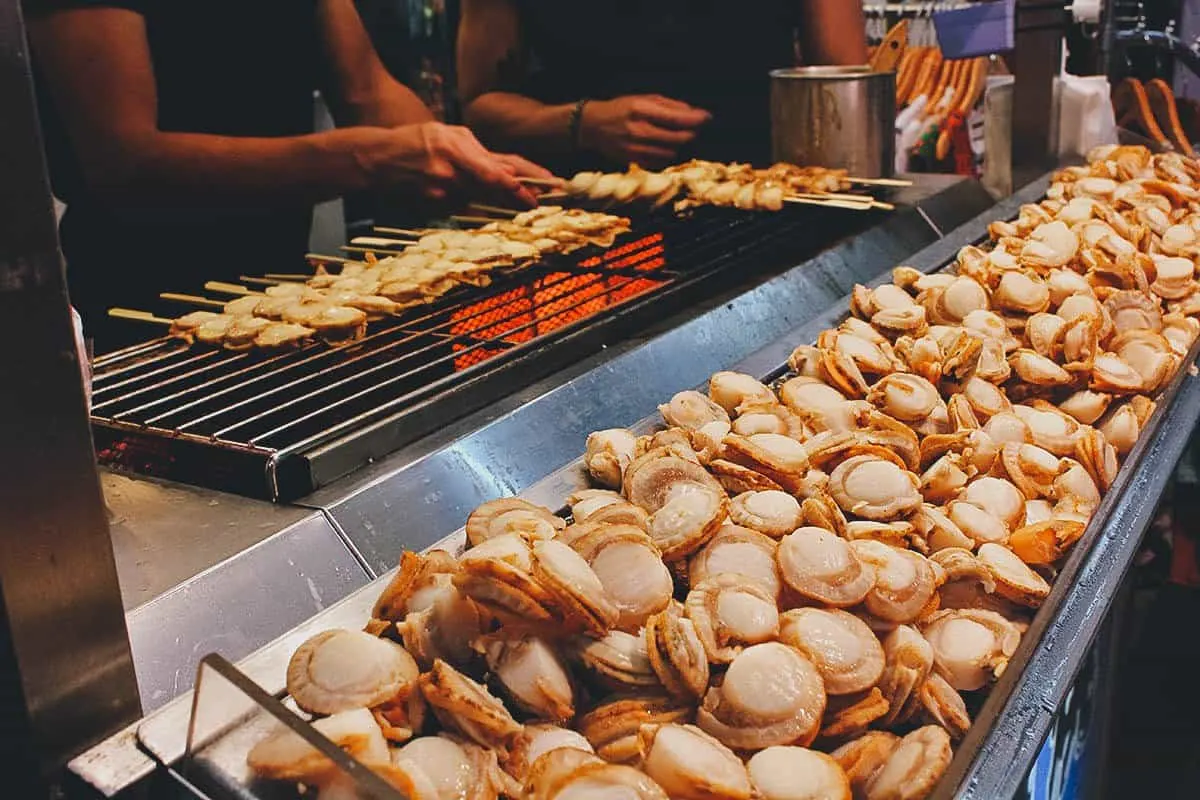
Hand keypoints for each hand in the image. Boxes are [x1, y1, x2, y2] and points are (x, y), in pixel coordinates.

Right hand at [370, 122, 549, 206]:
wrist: (377, 160)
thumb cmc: (415, 140)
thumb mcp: (447, 133)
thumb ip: (477, 150)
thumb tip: (506, 168)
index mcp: (454, 149)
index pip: (495, 172)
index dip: (521, 184)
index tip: (542, 189)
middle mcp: (450, 174)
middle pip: (494, 191)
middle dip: (518, 197)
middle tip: (537, 201)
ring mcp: (442, 194)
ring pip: (481, 199)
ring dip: (499, 199)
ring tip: (515, 197)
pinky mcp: (436, 207)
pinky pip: (463, 204)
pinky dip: (472, 198)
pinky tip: (467, 192)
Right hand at [579, 95, 710, 166]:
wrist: (593, 126)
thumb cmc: (621, 109)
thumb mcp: (643, 99)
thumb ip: (668, 105)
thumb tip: (693, 112)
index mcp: (641, 110)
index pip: (676, 118)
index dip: (696, 119)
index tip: (707, 117)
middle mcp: (639, 130)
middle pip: (677, 137)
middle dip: (691, 133)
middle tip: (695, 128)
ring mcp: (636, 148)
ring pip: (671, 151)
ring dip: (679, 144)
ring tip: (678, 135)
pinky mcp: (634, 160)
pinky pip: (660, 161)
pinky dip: (668, 154)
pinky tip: (665, 145)